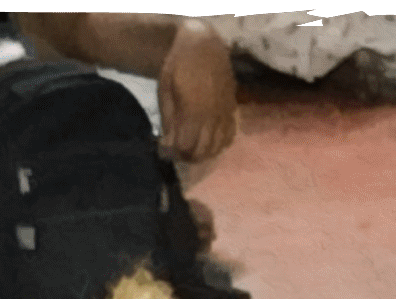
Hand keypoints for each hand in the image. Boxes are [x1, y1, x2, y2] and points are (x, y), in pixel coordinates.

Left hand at [159, 24, 236, 164]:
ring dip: (202, 153)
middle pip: (202, 152)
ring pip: (217, 148)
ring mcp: (225, 114)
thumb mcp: (165, 92)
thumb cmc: (178, 66)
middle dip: (187, 156)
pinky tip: (208, 141)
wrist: (202, 45)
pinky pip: (229, 137)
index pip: (185, 147)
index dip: (172, 153)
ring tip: (191, 146)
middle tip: (176, 150)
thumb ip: (168, 121)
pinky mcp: (233, 110)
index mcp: (194, 111)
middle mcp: (213, 116)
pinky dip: (218, 145)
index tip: (163, 149)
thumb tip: (168, 147)